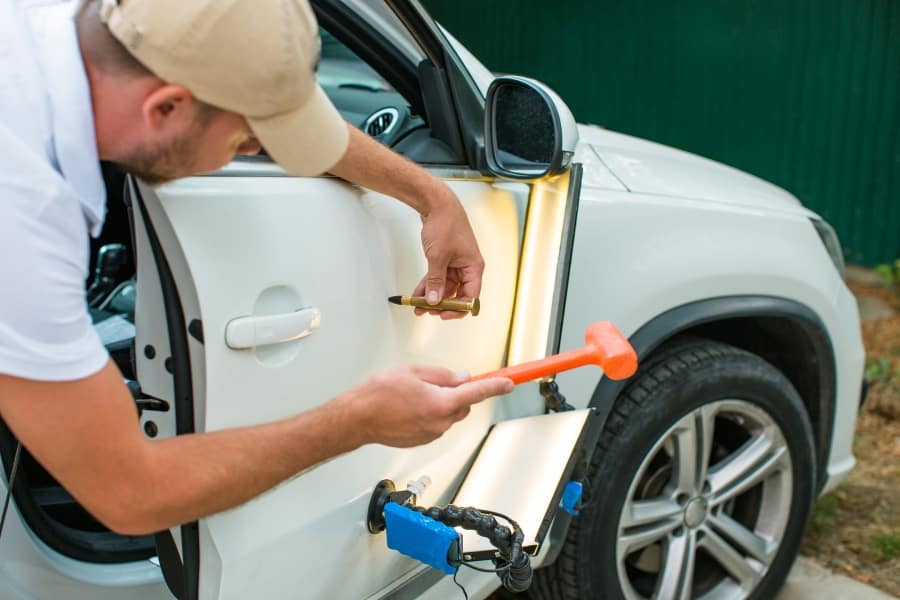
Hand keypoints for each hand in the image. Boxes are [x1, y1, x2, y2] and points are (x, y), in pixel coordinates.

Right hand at [335, 365, 512, 447]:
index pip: (476, 393)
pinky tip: (410, 407)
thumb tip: (461, 378)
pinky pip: (436, 424)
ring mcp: (432, 434)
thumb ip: (442, 375)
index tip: (509, 382)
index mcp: (440, 403)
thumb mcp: (413, 372)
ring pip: (449, 415)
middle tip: (437, 382)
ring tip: (415, 395)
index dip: (495, 386)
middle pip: (463, 405)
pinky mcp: (423, 440)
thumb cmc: (379, 394)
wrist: (358, 418)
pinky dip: (431, 414)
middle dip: (458, 393)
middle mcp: (439, 422)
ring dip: (442, 404)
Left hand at [412, 189, 484, 319]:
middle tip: (426, 311)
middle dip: (441, 303)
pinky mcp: (446, 259)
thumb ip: (435, 281)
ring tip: (416, 306)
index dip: (458, 308)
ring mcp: (456, 263)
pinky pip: (437, 277)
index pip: (470, 296)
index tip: (443, 315)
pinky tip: (416, 294)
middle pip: (457, 293)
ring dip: (431, 296)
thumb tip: (433, 300)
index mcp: (474, 267)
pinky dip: (427, 285)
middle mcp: (467, 267)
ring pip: (445, 286)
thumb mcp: (438, 257)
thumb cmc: (445, 225)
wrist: (437, 203)